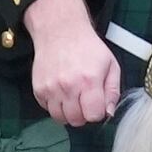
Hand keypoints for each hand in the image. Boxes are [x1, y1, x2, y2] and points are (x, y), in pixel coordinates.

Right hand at [23, 0, 117, 126]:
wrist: (59, 30)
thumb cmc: (87, 47)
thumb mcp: (110, 64)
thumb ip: (113, 91)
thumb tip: (108, 113)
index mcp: (89, 81)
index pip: (94, 116)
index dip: (97, 112)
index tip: (96, 103)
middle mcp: (68, 87)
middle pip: (76, 120)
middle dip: (83, 114)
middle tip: (84, 100)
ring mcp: (51, 88)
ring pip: (60, 118)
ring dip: (68, 112)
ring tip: (72, 97)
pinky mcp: (38, 88)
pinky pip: (47, 109)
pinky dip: (54, 104)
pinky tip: (60, 91)